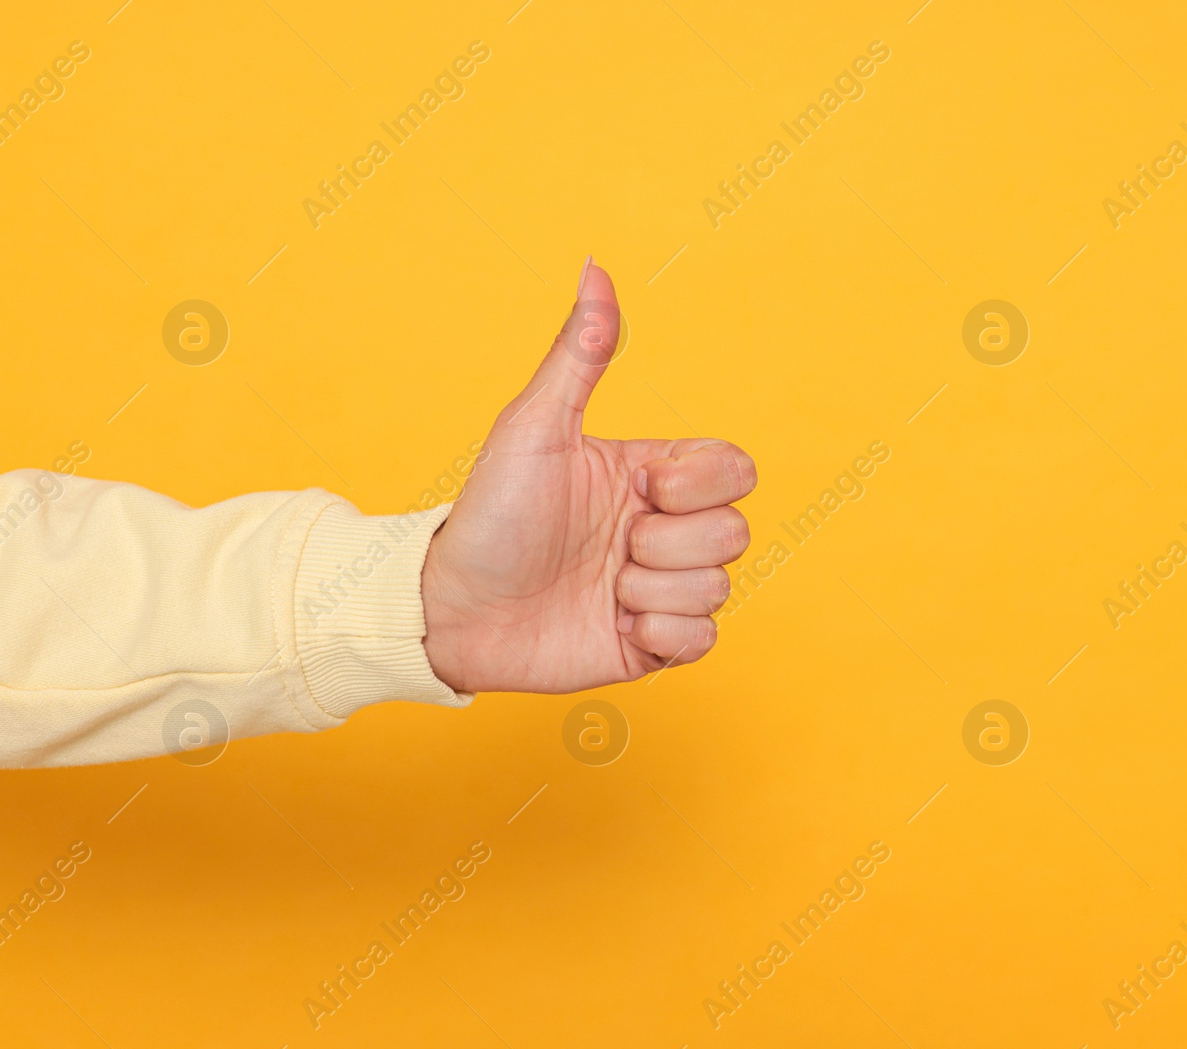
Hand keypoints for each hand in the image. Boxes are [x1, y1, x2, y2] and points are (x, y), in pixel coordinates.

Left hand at [418, 259, 756, 693]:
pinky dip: (664, 635)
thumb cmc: (487, 513)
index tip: (639, 487)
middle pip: (735, 531)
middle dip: (669, 543)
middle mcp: (662, 530)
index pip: (734, 469)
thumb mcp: (533, 426)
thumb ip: (579, 352)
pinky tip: (616, 624)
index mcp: (649, 475)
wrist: (451, 609)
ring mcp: (659, 588)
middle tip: (609, 546)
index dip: (699, 482)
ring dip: (654, 590)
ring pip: (718, 587)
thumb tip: (595, 265)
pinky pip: (705, 640)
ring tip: (602, 588)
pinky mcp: (652, 645)